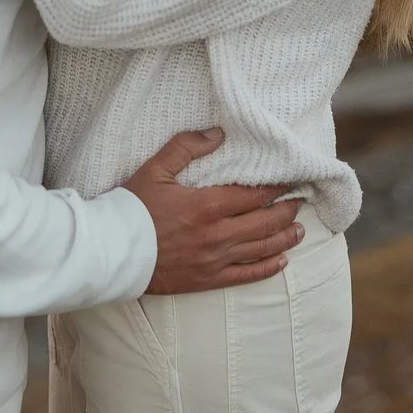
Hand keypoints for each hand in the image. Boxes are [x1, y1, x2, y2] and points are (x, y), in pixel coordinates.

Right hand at [123, 129, 306, 294]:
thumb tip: (218, 134)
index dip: (277, 187)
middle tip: (300, 201)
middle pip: (265, 222)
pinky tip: (281, 261)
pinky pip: (247, 276)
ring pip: (262, 249)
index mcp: (207, 205)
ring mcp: (215, 259)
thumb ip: (186, 147)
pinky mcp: (208, 279)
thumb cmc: (132, 208)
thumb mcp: (155, 169)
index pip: (254, 195)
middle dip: (287, 210)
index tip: (291, 180)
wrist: (113, 252)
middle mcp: (218, 234)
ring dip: (285, 238)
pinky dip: (268, 268)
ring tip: (300, 230)